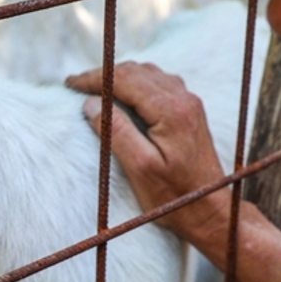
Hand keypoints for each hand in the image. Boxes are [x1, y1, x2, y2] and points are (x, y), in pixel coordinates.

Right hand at [66, 61, 235, 243]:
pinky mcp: (191, 111)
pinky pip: (160, 84)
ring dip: (120, 77)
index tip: (70, 84)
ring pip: (149, 74)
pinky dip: (137, 83)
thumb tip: (91, 103)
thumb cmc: (174, 196)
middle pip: (137, 72)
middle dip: (104, 75)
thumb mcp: (140, 167)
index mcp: (171, 111)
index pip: (125, 80)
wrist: (210, 209)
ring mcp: (190, 103)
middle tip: (76, 85)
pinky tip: (124, 96)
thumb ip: (116, 131)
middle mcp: (184, 100)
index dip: (94, 78)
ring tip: (95, 89)